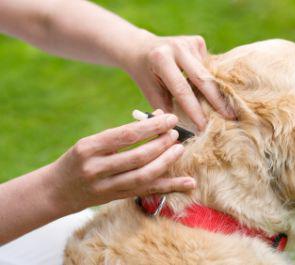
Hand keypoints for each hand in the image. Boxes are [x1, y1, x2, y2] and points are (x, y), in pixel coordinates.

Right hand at [46, 111, 194, 214]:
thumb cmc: (79, 159)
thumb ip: (122, 133)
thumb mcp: (92, 142)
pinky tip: (189, 183)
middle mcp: (96, 169)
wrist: (57, 190)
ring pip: (143, 176)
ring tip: (180, 150)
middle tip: (176, 134)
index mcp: (89, 147)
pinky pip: (147, 191)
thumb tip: (158, 116)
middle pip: (138, 157)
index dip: (152, 126)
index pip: (127, 135)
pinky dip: (170, 186)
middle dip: (161, 144)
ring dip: (166, 163)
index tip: (170, 118)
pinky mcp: (117, 198)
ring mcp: (106, 187)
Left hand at [123, 34, 234, 129]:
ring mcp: (189, 42)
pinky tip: (210, 88)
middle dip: (217, 100)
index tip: (204, 126)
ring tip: (228, 109)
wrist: (141, 48)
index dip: (194, 109)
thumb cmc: (146, 76)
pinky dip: (210, 79)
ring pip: (208, 73)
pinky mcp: (197, 41)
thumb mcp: (150, 93)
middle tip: (230, 117)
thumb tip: (182, 134)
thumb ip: (166, 110)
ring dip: (216, 91)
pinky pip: (208, 66)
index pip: (182, 89)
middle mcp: (177, 47)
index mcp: (161, 59)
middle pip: (202, 78)